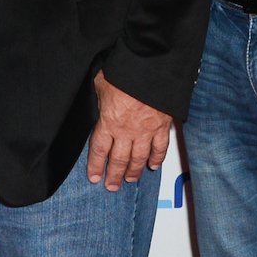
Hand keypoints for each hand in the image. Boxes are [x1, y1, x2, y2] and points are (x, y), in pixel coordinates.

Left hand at [87, 71, 173, 190]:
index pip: (99, 150)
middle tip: (112, 186)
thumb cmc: (126, 73)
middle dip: (115, 175)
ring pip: (139, 158)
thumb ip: (102, 95)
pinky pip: (160, 148)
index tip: (94, 177)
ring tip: (130, 179)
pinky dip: (157, 158)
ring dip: (134, 171)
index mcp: (108, 122)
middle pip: (119, 160)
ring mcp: (146, 131)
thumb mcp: (103, 82)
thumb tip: (102, 96)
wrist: (152, 69)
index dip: (96, 166)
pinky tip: (154, 165)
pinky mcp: (162, 126)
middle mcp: (126, 131)